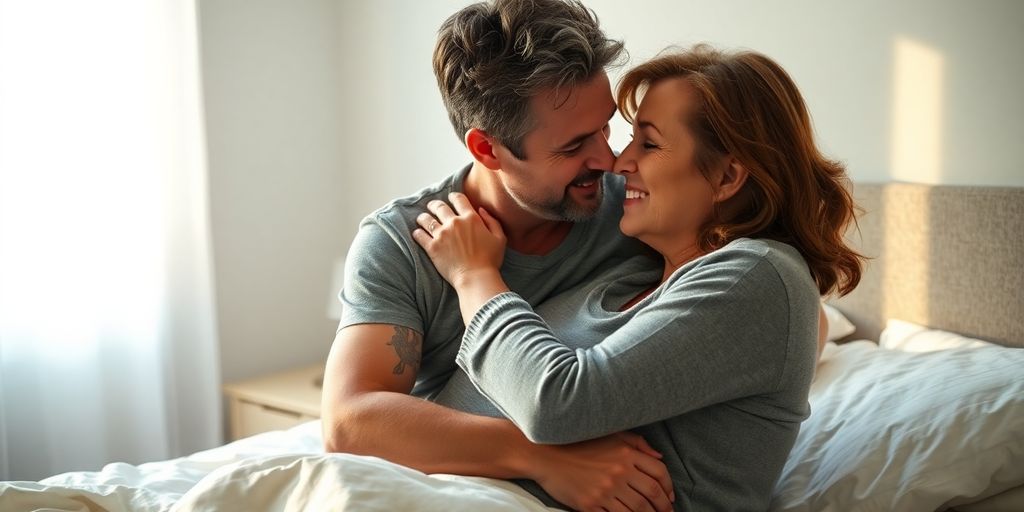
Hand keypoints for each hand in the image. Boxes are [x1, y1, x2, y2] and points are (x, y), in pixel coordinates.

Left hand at [412, 192, 506, 287]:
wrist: (476, 278)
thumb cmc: (490, 260)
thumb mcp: (500, 238)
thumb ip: (492, 221)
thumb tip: (481, 210)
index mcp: (471, 218)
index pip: (458, 199)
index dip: (453, 196)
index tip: (450, 198)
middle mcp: (454, 223)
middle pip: (439, 207)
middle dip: (434, 205)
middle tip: (432, 206)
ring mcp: (442, 235)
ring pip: (426, 219)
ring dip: (423, 217)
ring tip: (422, 219)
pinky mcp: (432, 247)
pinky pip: (419, 235)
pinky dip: (417, 233)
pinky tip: (417, 233)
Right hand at [530, 432, 674, 511]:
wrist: (545, 455)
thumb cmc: (578, 444)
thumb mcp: (611, 435)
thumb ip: (637, 443)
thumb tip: (659, 456)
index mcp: (626, 454)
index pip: (659, 472)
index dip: (669, 487)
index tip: (670, 496)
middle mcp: (619, 472)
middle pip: (652, 494)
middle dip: (664, 506)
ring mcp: (605, 490)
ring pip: (638, 509)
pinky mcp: (590, 505)